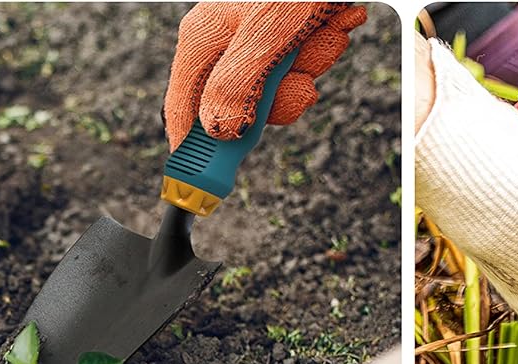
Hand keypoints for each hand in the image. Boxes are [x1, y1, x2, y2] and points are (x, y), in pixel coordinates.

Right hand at [165, 1, 365, 145]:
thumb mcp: (266, 32)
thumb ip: (241, 84)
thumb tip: (219, 132)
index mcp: (204, 42)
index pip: (185, 114)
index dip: (195, 154)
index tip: (203, 188)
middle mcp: (224, 43)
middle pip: (243, 111)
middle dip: (283, 100)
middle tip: (302, 78)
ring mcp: (255, 41)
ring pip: (281, 90)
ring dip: (312, 66)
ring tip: (323, 29)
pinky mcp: (284, 36)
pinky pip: (302, 66)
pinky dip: (323, 48)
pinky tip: (332, 22)